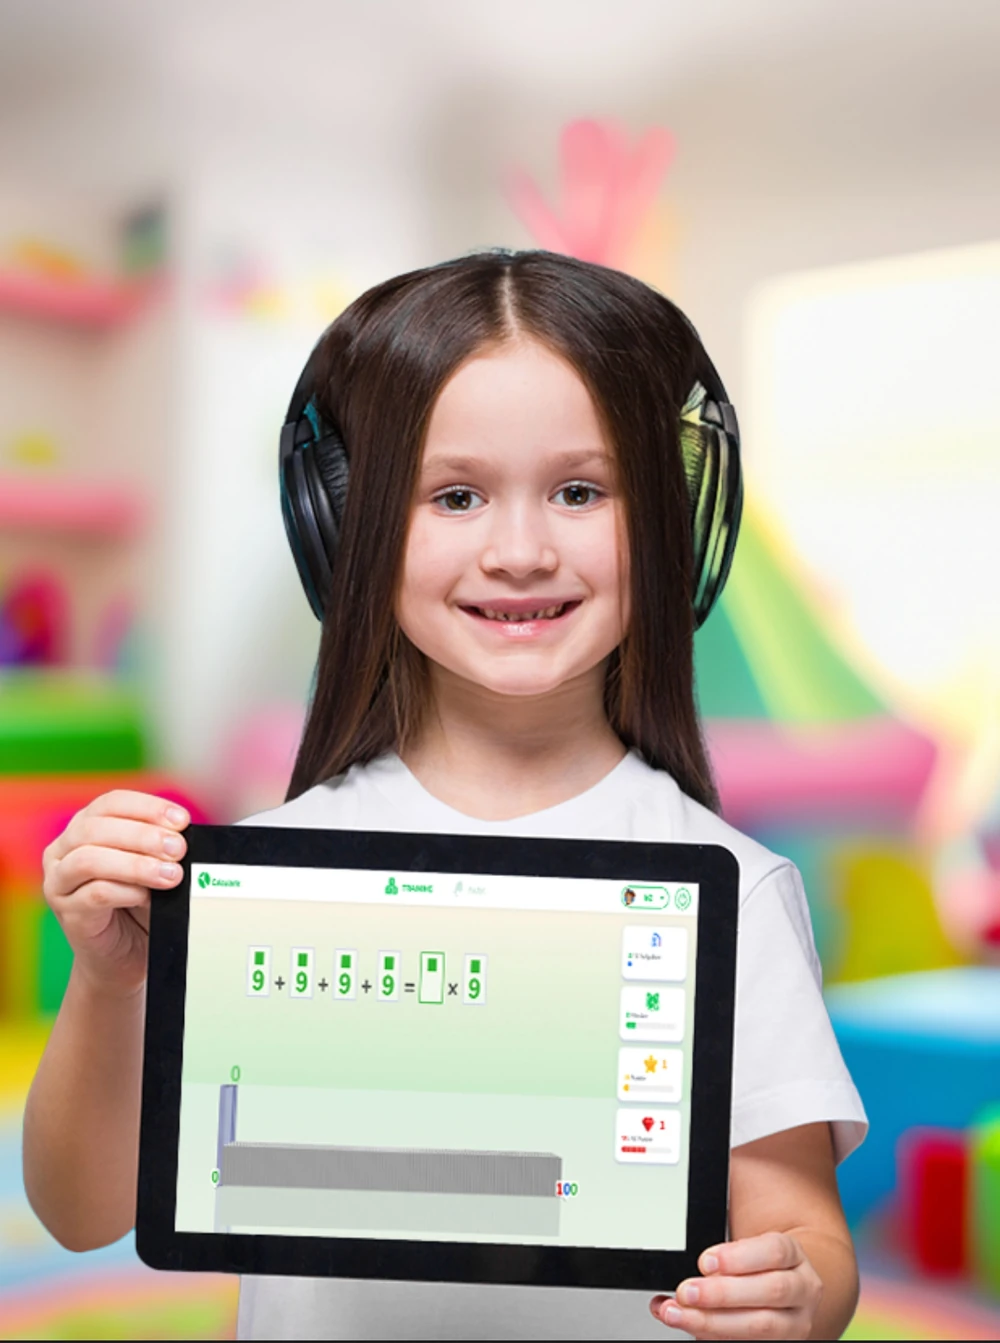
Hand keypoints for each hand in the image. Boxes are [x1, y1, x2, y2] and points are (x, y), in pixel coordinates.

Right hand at [42, 791, 189, 997]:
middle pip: (96, 828)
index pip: (111, 803)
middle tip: (178, 849)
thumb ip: (161, 848)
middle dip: (144, 835)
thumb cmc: (140, 905)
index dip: (148, 807)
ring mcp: (60, 881)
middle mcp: (64, 850)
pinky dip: (125, 891)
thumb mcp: (153, 866)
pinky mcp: (67, 912)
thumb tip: (184, 836)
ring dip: (135, 864)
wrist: (126, 955)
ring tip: (169, 875)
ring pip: (89, 859)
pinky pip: (93, 895)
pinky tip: (147, 897)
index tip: (181, 820)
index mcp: (85, 827)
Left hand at [650, 1232, 822, 1338]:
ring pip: (761, 1326)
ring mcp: (794, 1323)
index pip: (774, 1251)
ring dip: (714, 1322)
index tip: (705, 1261)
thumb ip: (721, 1231)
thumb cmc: (756, 1264)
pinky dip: (715, 1337)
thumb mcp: (748, 1241)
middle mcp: (801, 1290)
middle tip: (686, 1291)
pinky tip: (692, 1327)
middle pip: (771, 1291)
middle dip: (723, 1294)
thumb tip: (682, 1233)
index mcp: (793, 1255)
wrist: (785, 1291)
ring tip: (678, 1313)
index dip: (739, 1257)